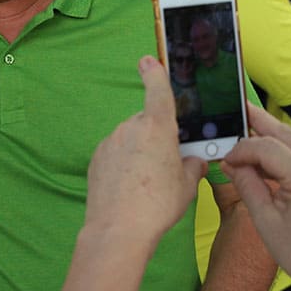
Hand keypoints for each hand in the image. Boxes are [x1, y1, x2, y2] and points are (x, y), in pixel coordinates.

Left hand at [84, 56, 207, 242]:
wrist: (118, 229)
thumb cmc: (157, 206)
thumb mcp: (187, 186)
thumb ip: (193, 166)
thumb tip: (194, 162)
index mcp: (158, 128)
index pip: (158, 91)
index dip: (155, 73)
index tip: (147, 61)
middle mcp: (131, 129)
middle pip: (148, 124)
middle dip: (157, 138)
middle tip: (167, 166)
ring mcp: (110, 142)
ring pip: (131, 140)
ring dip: (139, 153)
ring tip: (147, 184)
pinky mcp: (97, 158)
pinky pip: (115, 154)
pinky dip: (123, 165)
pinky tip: (129, 187)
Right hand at [219, 104, 290, 290]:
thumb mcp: (265, 222)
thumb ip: (247, 186)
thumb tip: (232, 164)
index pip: (266, 147)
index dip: (241, 148)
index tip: (226, 158)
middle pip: (281, 132)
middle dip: (256, 120)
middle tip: (235, 108)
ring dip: (266, 131)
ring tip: (244, 123)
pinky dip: (277, 146)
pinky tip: (261, 150)